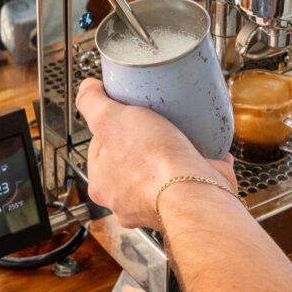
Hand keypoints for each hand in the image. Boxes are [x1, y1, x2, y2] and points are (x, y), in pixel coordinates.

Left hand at [76, 79, 236, 229]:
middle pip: (131, 157)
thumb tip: (86, 88)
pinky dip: (199, 162)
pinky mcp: (187, 201)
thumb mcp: (111, 119)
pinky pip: (191, 176)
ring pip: (161, 169)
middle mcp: (127, 200)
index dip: (113, 124)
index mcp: (102, 184)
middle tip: (156, 123)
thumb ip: (92, 102)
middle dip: (145, 139)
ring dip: (173, 151)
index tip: (127, 114)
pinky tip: (205, 148)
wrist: (197, 193)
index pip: (100, 145)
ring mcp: (159, 203)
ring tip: (183, 132)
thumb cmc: (152, 164)